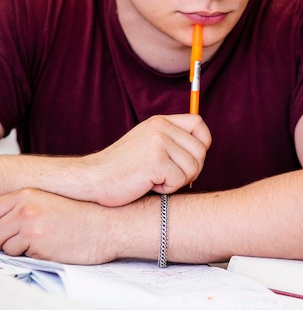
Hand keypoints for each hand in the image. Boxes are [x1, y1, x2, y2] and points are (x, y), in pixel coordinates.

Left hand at [0, 189, 120, 263]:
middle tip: (33, 235)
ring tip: (46, 239)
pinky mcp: (36, 242)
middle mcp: (25, 206)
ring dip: (20, 247)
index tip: (9, 229)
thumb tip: (3, 224)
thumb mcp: (50, 203)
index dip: (1, 224)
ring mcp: (29, 224)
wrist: (111, 225)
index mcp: (27, 193)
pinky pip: (18, 256)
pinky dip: (32, 255)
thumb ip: (24, 209)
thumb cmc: (87, 216)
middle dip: (7, 237)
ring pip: (3, 245)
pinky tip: (52, 245)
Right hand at [82, 114, 210, 205]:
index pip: (198, 122)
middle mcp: (161, 128)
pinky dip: (167, 189)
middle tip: (171, 177)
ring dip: (178, 181)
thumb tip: (202, 149)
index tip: (193, 157)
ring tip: (156, 179)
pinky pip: (180, 180)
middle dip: (192, 169)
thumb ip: (170, 140)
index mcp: (160, 122)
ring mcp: (158, 143)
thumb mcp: (147, 143)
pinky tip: (149, 185)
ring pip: (193, 167)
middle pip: (200, 150)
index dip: (203, 142)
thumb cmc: (122, 168)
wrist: (91, 179)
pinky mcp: (156, 161)